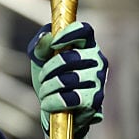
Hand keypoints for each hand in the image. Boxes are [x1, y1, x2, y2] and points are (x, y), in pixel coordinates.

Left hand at [27, 21, 107, 138]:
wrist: (55, 108)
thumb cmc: (50, 77)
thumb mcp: (40, 58)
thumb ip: (40, 45)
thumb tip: (47, 38)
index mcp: (86, 45)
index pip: (84, 30)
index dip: (68, 34)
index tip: (54, 44)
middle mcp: (98, 60)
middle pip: (70, 57)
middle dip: (49, 68)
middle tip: (43, 77)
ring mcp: (98, 81)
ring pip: (68, 79)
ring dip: (48, 87)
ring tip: (45, 91)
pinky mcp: (95, 101)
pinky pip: (69, 99)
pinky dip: (52, 101)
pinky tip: (47, 103)